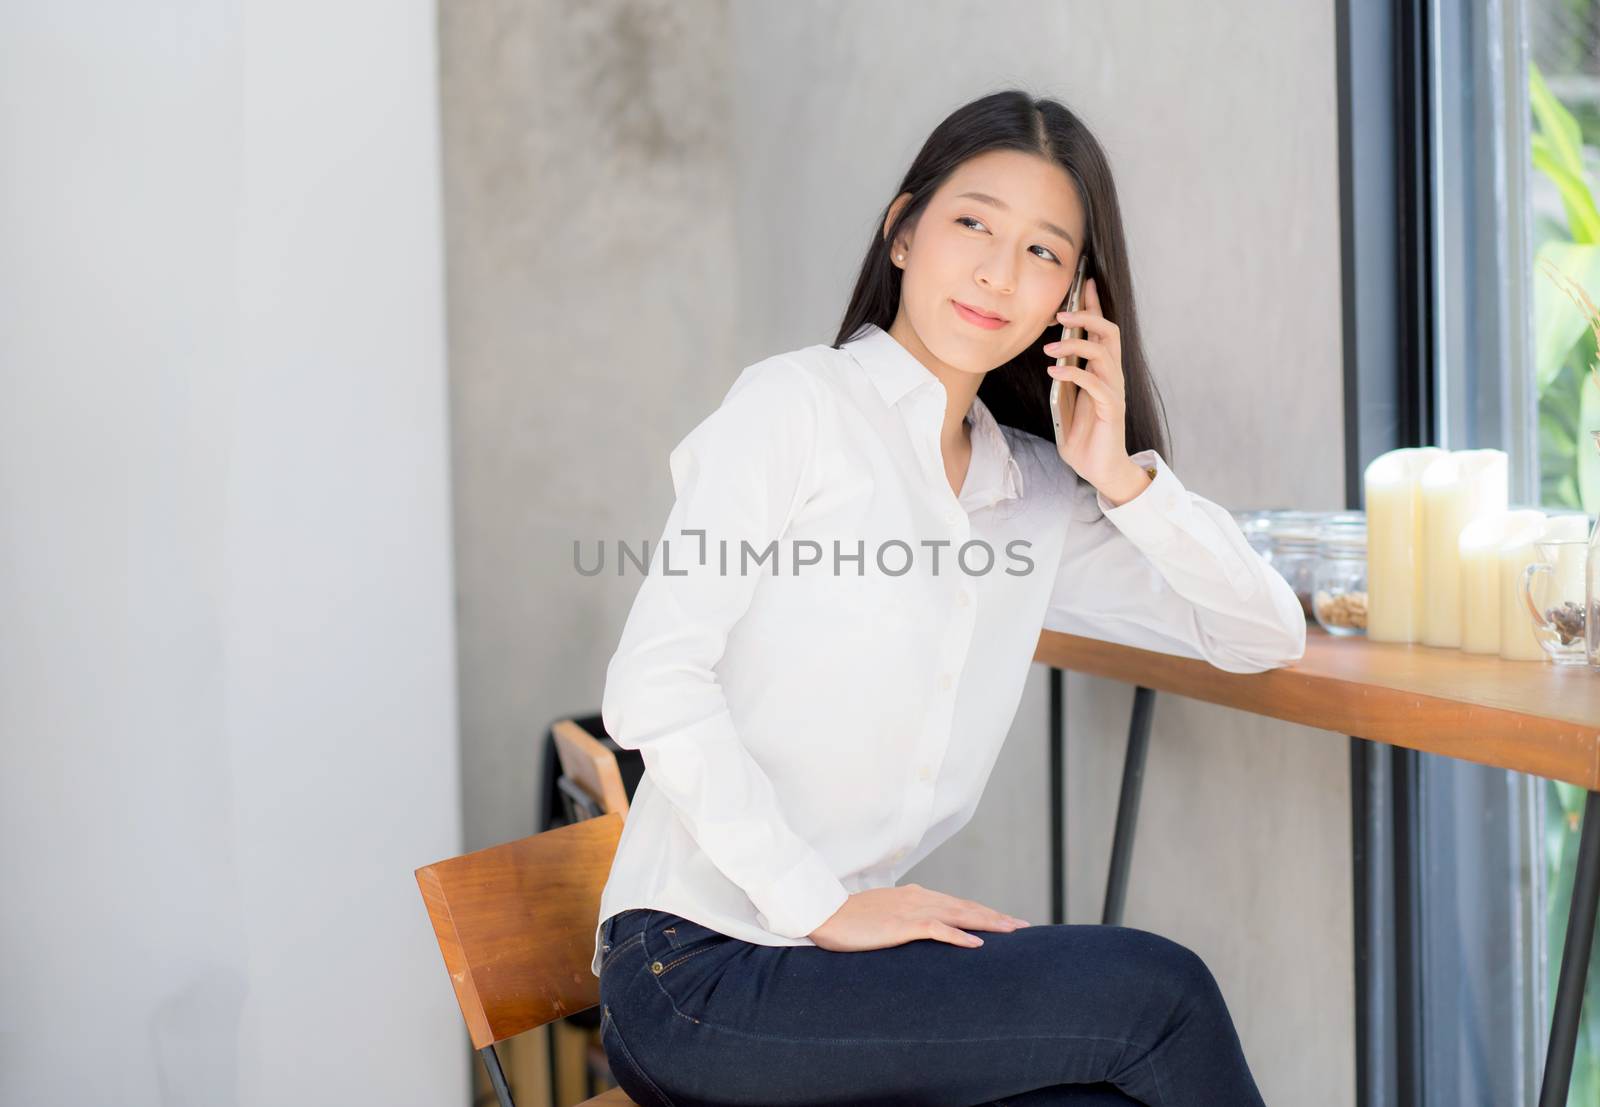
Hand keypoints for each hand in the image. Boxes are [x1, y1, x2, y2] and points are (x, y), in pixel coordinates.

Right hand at [807, 883, 1030, 951]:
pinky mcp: (901, 925)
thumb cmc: (848, 919)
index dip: (981, 911)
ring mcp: (911, 910)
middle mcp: (918, 898)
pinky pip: (937, 930)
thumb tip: (917, 924)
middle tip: (1022, 926)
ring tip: (1011, 930)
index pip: (956, 903)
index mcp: (913, 896)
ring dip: (987, 922)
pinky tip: (977, 944)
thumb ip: (901, 916)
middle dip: (995, 916)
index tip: (1004, 920)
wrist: (824, 914)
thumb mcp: (881, 915)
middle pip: (965, 907)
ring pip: (959, 914)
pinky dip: (959, 935)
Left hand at [1042, 277, 1132, 492]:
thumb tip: (1053, 359)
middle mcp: (1112, 376)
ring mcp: (1113, 391)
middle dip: (1088, 315)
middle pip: (1109, 332)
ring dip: (1075, 345)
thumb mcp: (1067, 404)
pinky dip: (1074, 373)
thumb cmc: (1084, 438)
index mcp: (1102, 372)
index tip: (1084, 283)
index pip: (1101, 331)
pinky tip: (1055, 372)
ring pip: (1102, 353)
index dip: (1095, 305)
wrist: (1100, 470)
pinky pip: (1095, 383)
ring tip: (1049, 348)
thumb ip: (1064, 382)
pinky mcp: (1111, 408)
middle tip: (1061, 313)